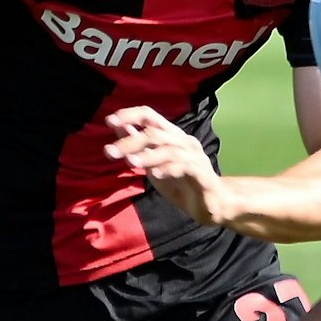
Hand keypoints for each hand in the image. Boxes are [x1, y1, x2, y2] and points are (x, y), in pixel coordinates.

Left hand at [104, 106, 227, 225]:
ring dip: (147, 155)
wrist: (210, 204)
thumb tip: (119, 128)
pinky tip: (154, 175)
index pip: (150, 115)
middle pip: (156, 132)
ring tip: (130, 163)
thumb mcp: (153, 164)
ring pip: (168, 149)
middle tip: (109, 152)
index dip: (130, 115)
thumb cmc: (181, 182)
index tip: (109, 121)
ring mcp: (194, 156)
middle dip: (130, 141)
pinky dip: (168, 169)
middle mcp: (184, 141)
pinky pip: (184, 166)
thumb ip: (139, 147)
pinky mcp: (202, 173)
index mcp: (172, 135)